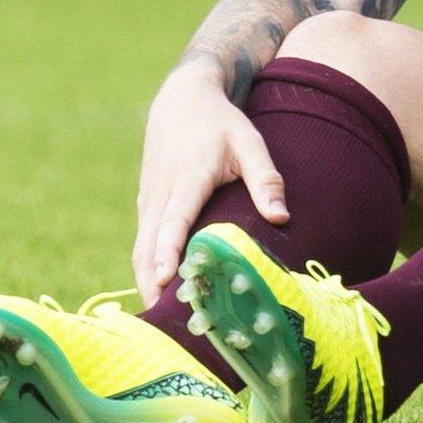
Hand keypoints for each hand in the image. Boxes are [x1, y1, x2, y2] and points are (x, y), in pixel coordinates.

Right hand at [133, 70, 287, 306]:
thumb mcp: (250, 143)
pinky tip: (159, 295)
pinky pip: (142, 243)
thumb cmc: (221, 124)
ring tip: (160, 320)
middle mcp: (161, 193)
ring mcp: (149, 200)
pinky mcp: (146, 205)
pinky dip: (146, 269)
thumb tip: (282, 217)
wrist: (182, 100)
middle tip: (163, 322)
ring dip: (146, 281)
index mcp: (187, 179)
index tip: (163, 280)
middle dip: (152, 283)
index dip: (167, 252)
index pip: (173, 222)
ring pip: (140, 249)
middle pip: (148, 246)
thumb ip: (266, 179)